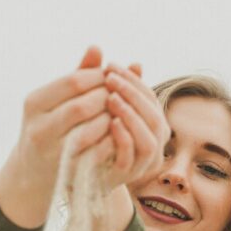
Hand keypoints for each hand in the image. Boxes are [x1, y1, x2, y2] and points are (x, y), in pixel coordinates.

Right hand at [6, 46, 115, 196]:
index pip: (74, 81)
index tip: (113, 77)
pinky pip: (96, 153)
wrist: (33, 171)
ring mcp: (50, 150)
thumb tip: (97, 48)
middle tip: (122, 96)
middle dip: (109, 99)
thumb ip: (78, 74)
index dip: (99, 77)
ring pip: (91, 130)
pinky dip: (112, 141)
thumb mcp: (57, 99)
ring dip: (113, 121)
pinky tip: (120, 134)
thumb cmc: (51, 125)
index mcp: (35, 102)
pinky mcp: (66, 169)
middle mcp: (38, 126)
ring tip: (122, 113)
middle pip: (84, 105)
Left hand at [85, 62, 171, 193]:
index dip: (133, 80)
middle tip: (110, 78)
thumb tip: (118, 55)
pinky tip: (109, 122)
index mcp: (150, 124)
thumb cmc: (89, 133)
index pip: (150, 97)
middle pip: (154, 115)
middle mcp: (153, 144)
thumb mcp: (96, 106)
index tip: (111, 66)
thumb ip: (106, 84)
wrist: (76, 173)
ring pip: (149, 137)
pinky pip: (132, 157)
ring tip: (111, 98)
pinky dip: (124, 138)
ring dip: (131, 115)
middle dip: (133, 94)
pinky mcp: (127, 175)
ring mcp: (142, 163)